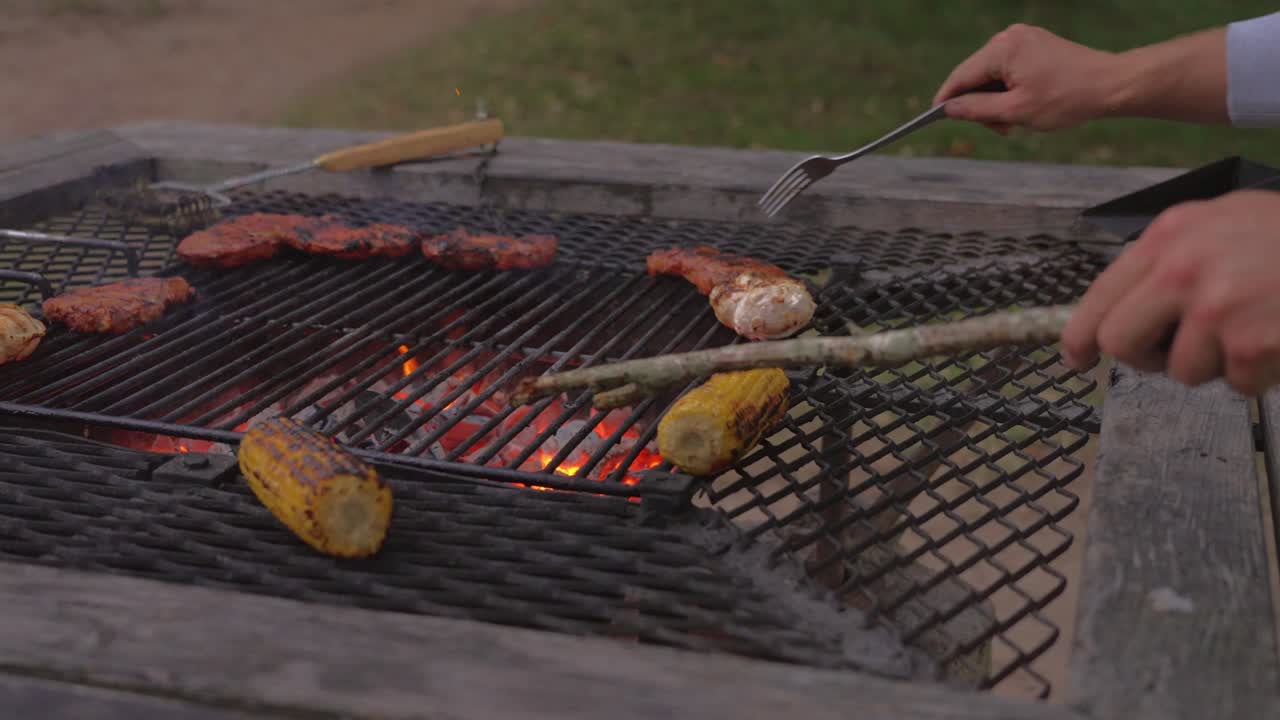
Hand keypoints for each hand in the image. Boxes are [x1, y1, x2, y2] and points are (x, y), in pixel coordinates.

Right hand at [933, 24, 1120, 132]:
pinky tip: (1024, 107)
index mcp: (1002, 49)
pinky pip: (1010, 70)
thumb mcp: (1015, 112)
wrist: (1111, 85)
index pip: (961, 76)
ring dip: (997, 101)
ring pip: (993, 75)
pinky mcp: (1035, 45)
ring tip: (1016, 121)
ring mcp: (1024, 39)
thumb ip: (976, 110)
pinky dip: (1010, 91)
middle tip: (1001, 129)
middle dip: (981, 104)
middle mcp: (1009, 37)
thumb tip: (949, 108)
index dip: (946, 99)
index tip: (932, 117)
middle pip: (977, 75)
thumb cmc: (1066, 98)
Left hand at [1061, 190, 1279, 395]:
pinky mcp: (1248, 343)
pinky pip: (1234, 384)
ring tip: (1254, 327)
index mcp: (1170, 234)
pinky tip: (1278, 339)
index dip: (1081, 336)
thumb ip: (1173, 258)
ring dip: (1217, 364)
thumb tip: (1126, 306)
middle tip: (1179, 350)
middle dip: (1147, 357)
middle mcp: (1181, 267)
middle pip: (1122, 343)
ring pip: (1181, 371)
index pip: (1102, 295)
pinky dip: (1258, 373)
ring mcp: (1214, 307)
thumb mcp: (1225, 222)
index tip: (1077, 358)